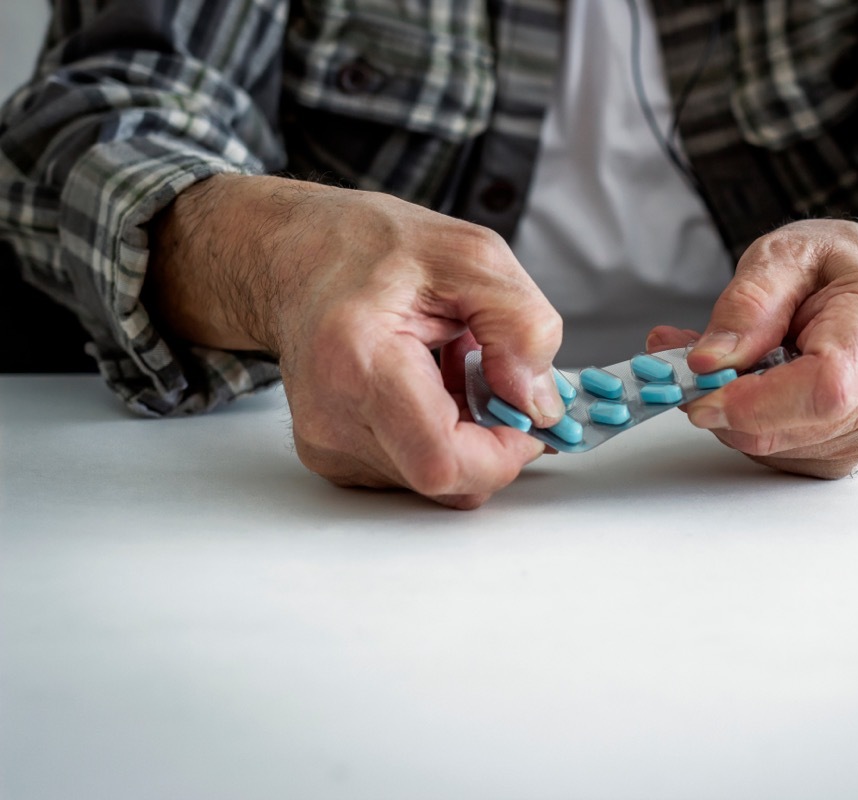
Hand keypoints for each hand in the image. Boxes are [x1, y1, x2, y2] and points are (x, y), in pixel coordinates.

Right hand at [147, 175, 563, 507]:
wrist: (294, 256)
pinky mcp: (334, 458)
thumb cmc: (368, 248)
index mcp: (359, 360)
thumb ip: (522, 327)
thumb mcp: (472, 257)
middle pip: (445, 479)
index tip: (528, 418)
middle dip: (492, 439)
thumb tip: (540, 404)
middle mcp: (332, 417)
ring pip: (436, 481)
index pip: (442, 462)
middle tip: (494, 376)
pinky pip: (415, 471)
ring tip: (449, 367)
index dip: (503, 454)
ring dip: (467, 434)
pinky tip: (429, 385)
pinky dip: (441, 436)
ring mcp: (328, 445)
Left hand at [647, 219, 857, 478]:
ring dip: (726, 412)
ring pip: (771, 447)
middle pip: (791, 427)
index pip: (823, 389)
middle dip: (723, 403)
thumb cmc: (838, 270)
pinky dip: (742, 423)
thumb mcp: (786, 254)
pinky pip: (774, 453)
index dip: (754, 402)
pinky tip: (741, 385)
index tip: (699, 390)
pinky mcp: (841, 453)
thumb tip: (708, 360)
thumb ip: (747, 304)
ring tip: (715, 361)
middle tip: (682, 362)